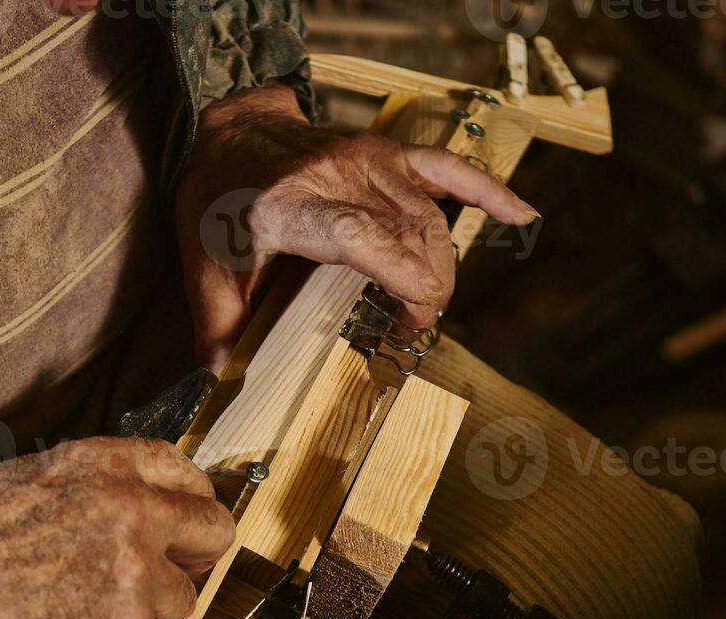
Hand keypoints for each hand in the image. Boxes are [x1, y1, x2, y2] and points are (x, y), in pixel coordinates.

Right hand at [0, 438, 234, 618]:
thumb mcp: (31, 477)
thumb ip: (96, 485)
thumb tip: (141, 501)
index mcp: (106, 465)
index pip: (188, 476)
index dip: (189, 508)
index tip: (182, 529)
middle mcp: (131, 508)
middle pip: (214, 534)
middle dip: (192, 561)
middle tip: (161, 580)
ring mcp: (133, 569)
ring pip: (184, 601)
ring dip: (148, 615)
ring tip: (91, 614)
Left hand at [175, 82, 540, 368]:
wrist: (231, 135)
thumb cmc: (217, 204)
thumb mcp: (203, 266)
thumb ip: (216, 323)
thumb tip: (222, 378)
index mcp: (288, 206)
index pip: (361, 236)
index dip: (402, 277)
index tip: (414, 316)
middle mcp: (336, 177)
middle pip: (409, 232)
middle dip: (427, 288)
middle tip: (413, 328)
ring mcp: (368, 160)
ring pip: (430, 217)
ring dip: (442, 267)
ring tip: (427, 305)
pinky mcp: (388, 153)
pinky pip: (448, 169)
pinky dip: (488, 191)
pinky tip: (522, 215)